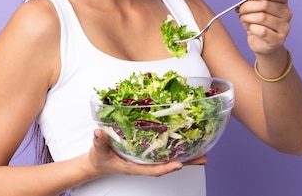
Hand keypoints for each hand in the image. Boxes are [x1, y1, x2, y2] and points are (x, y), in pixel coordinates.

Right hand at [88, 129, 206, 176]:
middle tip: (203, 158)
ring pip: (169, 160)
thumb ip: (99, 141)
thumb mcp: (98, 150)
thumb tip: (98, 132)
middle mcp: (144, 164)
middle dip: (186, 163)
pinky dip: (177, 150)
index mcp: (134, 166)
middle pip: (167, 165)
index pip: (152, 169)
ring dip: (186, 157)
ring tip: (203, 153)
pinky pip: (164, 153)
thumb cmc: (99, 158)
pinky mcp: (147, 154)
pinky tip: (188, 145)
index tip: (179, 164)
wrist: (98, 163)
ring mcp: (146, 160)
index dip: (166, 167)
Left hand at [237, 0, 292, 55]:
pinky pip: (261, 31)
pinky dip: (252, 28)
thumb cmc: (257, 22)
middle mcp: (287, 13)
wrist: (261, 43)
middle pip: (265, 4)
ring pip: (262, 17)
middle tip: (240, 9)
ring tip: (243, 19)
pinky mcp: (278, 40)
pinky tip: (251, 29)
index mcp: (283, 1)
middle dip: (248, 6)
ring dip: (247, 17)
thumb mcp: (254, 5)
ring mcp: (285, 27)